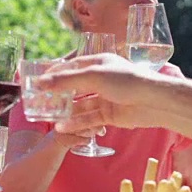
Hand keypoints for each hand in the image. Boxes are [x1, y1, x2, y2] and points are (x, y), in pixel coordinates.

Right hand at [38, 53, 175, 131]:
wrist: (153, 102)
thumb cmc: (126, 81)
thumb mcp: (93, 76)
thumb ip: (67, 80)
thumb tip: (41, 82)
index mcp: (98, 63)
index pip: (71, 67)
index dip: (54, 74)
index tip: (37, 82)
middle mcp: (101, 80)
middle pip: (74, 87)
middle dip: (58, 95)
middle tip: (39, 102)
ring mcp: (105, 98)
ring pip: (80, 106)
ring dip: (66, 112)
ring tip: (48, 118)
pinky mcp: (109, 116)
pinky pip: (89, 119)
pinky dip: (77, 123)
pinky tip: (62, 127)